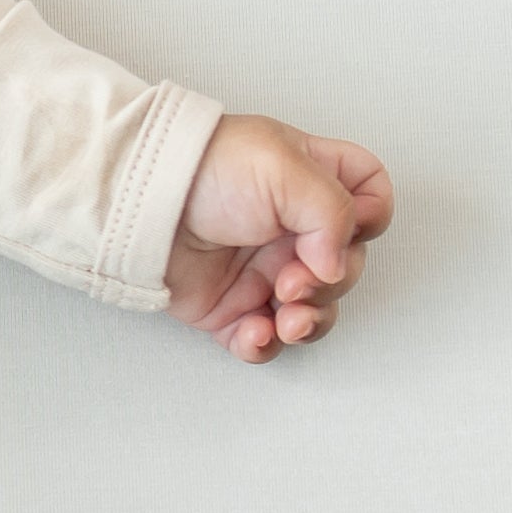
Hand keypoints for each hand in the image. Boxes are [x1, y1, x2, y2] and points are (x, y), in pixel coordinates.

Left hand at [165, 113, 393, 362]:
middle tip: (295, 280)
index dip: (371, 219)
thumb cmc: (205, 168)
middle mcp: (294, 230)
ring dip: (309, 322)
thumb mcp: (284, 169)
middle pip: (346, 268)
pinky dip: (266, 344)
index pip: (371, 201)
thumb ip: (332, 212)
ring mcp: (264, 270)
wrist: (139, 200)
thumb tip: (337, 265)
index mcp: (314, 184)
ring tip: (287, 318)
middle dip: (331, 283)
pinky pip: (264, 338)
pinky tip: (257, 334)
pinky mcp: (231, 306)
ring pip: (314, 311)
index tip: (352, 228)